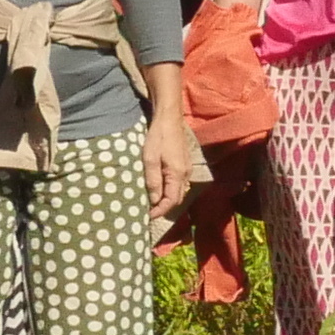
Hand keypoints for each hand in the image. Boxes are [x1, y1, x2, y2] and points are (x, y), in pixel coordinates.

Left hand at [144, 93, 204, 225]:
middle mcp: (186, 174)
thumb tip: (153, 200)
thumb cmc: (157, 137)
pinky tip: (159, 187)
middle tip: (149, 210)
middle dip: (164, 207)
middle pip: (177, 198)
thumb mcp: (149, 159)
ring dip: (167, 198)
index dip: (160, 210)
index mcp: (177, 174)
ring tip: (152, 201)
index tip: (148, 215)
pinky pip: (179, 183)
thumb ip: (152, 181)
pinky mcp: (185, 163)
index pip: (171, 201)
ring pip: (178, 191)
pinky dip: (170, 189)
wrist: (169, 119)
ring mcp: (187, 168)